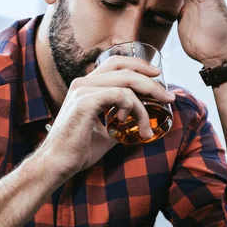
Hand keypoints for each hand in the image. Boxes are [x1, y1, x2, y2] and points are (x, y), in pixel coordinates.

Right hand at [37, 55, 175, 178]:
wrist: (58, 163)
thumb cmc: (78, 149)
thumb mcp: (105, 130)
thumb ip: (120, 120)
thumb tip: (140, 122)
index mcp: (86, 86)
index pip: (116, 63)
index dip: (139, 65)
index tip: (158, 78)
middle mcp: (83, 83)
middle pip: (124, 67)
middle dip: (150, 81)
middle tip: (168, 97)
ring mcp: (82, 90)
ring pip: (125, 82)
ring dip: (144, 103)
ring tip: (146, 126)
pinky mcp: (85, 102)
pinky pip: (119, 95)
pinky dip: (131, 108)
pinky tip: (126, 122)